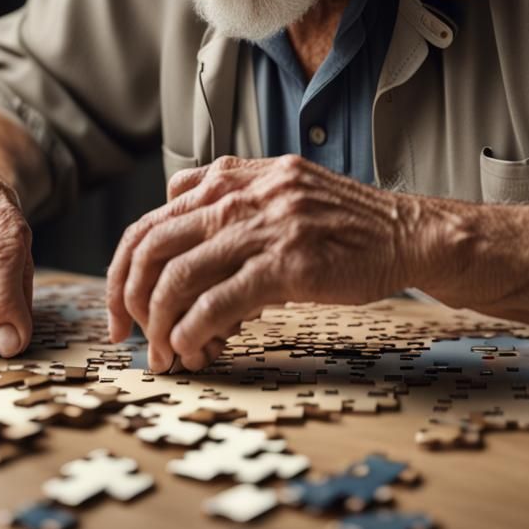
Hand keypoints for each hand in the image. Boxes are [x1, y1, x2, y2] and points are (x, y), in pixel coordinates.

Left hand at [106, 155, 416, 370]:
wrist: (405, 232)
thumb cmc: (340, 222)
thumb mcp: (277, 188)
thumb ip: (226, 199)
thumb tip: (174, 242)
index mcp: (231, 176)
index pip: (151, 220)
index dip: (124, 267)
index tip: (123, 306)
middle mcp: (240, 195)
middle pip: (150, 246)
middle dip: (128, 297)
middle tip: (127, 334)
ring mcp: (263, 228)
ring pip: (177, 277)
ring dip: (160, 324)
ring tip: (165, 352)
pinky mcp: (288, 265)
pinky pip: (218, 302)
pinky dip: (193, 331)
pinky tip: (194, 348)